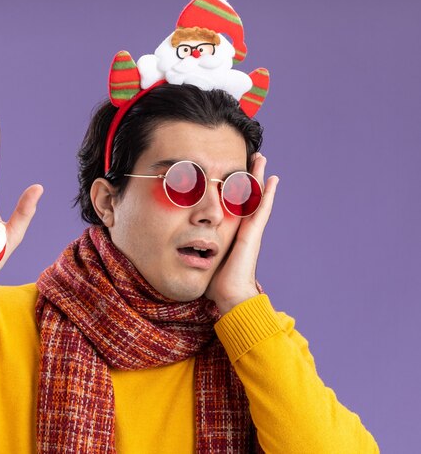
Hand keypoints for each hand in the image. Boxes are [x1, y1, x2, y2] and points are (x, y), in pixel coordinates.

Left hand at [205, 153, 278, 314]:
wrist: (230, 296)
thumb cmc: (216, 283)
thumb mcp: (203, 260)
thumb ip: (195, 252)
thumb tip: (180, 251)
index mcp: (232, 233)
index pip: (233, 205)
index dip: (233, 189)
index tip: (230, 173)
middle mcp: (243, 229)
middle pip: (247, 196)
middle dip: (248, 176)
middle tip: (252, 157)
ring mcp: (250, 231)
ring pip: (256, 197)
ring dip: (259, 177)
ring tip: (261, 158)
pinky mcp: (253, 235)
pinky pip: (261, 209)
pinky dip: (267, 194)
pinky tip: (272, 179)